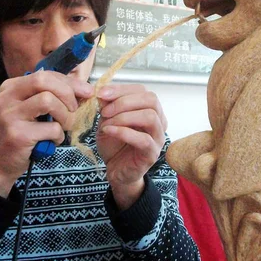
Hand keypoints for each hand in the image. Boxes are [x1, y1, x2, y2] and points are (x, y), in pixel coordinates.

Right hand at [0, 72, 93, 197]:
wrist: (0, 161)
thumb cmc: (22, 133)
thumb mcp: (32, 110)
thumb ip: (51, 96)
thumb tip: (83, 90)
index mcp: (12, 88)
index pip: (45, 74)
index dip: (70, 82)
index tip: (86, 91)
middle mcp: (8, 98)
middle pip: (44, 81)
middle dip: (67, 93)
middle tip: (74, 109)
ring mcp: (11, 115)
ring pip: (48, 101)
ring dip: (65, 116)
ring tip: (63, 127)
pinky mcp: (18, 134)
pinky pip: (51, 128)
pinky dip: (59, 136)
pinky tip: (52, 141)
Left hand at [96, 84, 166, 209]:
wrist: (116, 171)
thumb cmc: (115, 145)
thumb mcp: (108, 121)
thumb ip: (108, 107)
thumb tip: (103, 93)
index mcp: (150, 110)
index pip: (142, 91)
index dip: (121, 89)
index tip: (101, 93)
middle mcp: (159, 121)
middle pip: (151, 100)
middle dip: (124, 101)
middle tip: (104, 110)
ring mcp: (158, 138)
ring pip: (150, 117)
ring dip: (124, 117)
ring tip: (106, 122)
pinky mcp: (152, 153)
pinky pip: (143, 139)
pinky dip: (123, 132)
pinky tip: (108, 131)